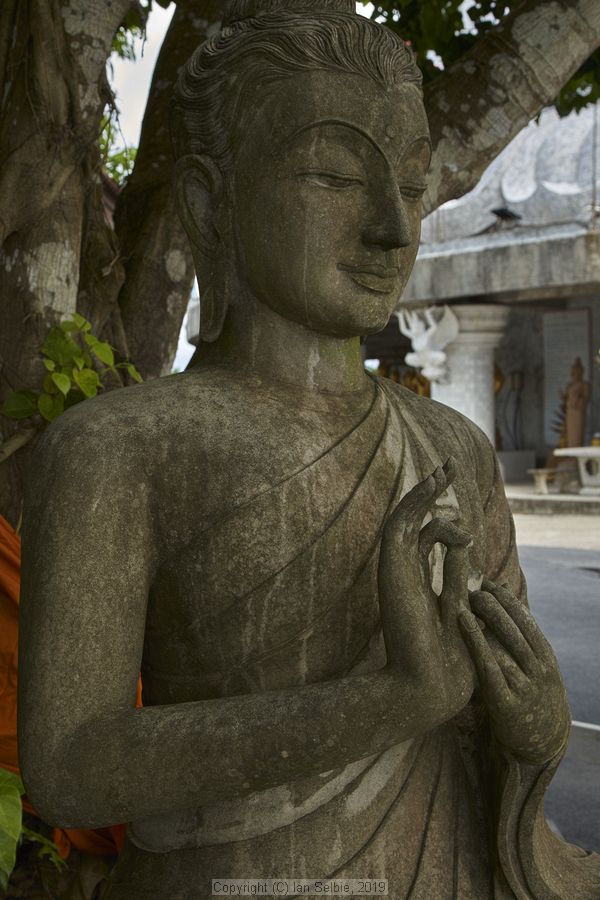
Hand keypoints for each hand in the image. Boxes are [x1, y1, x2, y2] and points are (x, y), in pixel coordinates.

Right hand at [378, 458, 475, 726]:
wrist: (428, 685)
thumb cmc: (447, 655)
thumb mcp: (460, 604)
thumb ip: (459, 573)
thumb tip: (468, 545)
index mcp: (418, 580)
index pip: (427, 535)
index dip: (442, 514)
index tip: (459, 496)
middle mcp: (404, 570)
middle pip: (414, 520)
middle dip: (430, 491)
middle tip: (449, 465)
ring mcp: (395, 570)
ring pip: (404, 518)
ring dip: (422, 492)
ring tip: (444, 471)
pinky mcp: (391, 570)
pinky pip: (397, 527)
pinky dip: (413, 504)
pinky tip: (433, 489)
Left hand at [459, 580, 570, 763]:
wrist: (543, 741)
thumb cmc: (530, 692)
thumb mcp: (534, 664)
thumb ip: (518, 636)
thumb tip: (499, 591)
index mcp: (545, 655)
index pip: (525, 618)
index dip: (505, 598)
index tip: (485, 582)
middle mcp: (538, 669)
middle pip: (513, 629)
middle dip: (491, 605)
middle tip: (470, 588)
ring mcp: (525, 687)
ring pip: (503, 646)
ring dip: (483, 620)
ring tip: (463, 600)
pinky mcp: (507, 704)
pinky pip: (490, 669)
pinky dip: (477, 644)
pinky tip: (463, 625)